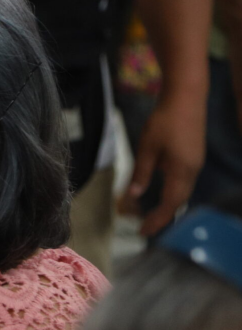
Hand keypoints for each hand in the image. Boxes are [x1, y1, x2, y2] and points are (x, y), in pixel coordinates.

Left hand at [119, 95, 205, 235]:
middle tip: (144, 228)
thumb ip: (141, 173)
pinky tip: (160, 195)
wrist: (186, 96)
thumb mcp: (147, 148)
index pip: (170, 204)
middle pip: (178, 201)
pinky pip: (183, 182)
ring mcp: (195, 163)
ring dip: (167, 206)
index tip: (143, 232)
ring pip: (182, 192)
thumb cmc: (164, 120)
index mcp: (181, 170)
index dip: (157, 220)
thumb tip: (134, 196)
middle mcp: (192, 170)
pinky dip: (172, 193)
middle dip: (162, 217)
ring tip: (149, 216)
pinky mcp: (193, 156)